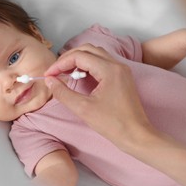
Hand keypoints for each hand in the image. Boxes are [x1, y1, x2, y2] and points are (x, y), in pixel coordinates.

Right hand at [44, 44, 185, 185]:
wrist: (136, 135)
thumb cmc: (112, 124)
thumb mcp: (83, 109)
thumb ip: (63, 93)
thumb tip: (49, 81)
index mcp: (109, 70)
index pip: (79, 56)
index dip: (60, 63)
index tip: (49, 75)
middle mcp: (117, 65)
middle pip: (87, 50)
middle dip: (68, 58)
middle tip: (55, 71)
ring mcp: (121, 70)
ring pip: (95, 54)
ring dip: (78, 60)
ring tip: (64, 73)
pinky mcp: (121, 77)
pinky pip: (101, 63)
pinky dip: (87, 66)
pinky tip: (79, 77)